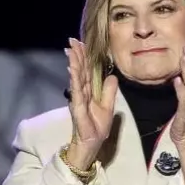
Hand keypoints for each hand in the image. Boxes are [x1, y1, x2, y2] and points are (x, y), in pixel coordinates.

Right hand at [65, 39, 118, 169]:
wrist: (92, 144)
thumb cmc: (97, 128)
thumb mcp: (108, 107)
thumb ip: (109, 92)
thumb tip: (112, 76)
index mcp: (90, 92)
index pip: (88, 71)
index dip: (86, 57)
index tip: (83, 43)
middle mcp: (82, 93)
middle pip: (81, 70)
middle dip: (77, 54)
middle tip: (73, 39)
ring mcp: (78, 99)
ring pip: (77, 77)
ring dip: (75, 63)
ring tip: (72, 49)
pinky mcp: (77, 107)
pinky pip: (76, 90)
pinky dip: (75, 79)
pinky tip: (73, 68)